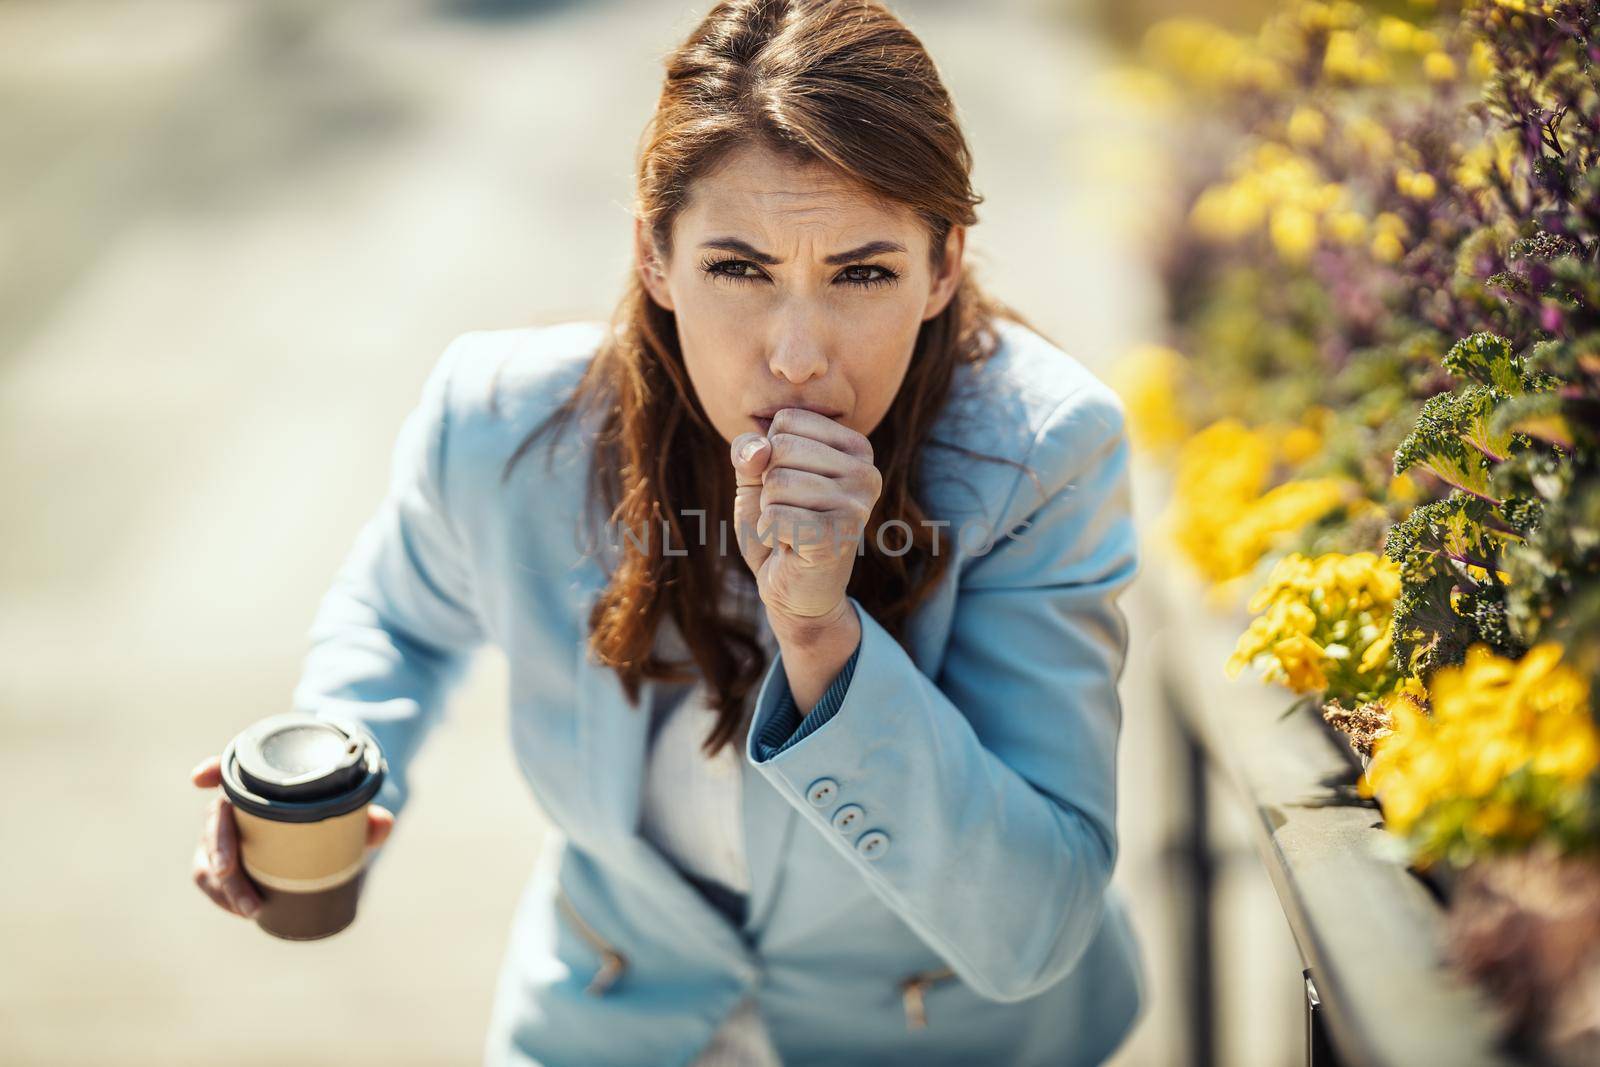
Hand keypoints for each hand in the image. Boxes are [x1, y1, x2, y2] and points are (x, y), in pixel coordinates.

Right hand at [188, 754, 393, 918]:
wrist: (322, 844)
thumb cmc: (331, 821)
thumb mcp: (352, 820)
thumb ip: (367, 820)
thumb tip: (384, 823)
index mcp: (261, 784)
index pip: (230, 769)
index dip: (213, 770)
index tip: (201, 777)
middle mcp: (236, 807)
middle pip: (214, 820)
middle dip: (217, 847)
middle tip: (230, 873)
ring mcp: (224, 836)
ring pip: (207, 858)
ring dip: (221, 885)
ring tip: (250, 909)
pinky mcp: (222, 864)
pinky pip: (212, 881)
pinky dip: (224, 898)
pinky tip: (243, 911)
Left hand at [729, 407, 882, 628]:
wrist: (796, 590)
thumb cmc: (781, 525)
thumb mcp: (758, 478)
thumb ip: (750, 451)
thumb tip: (756, 450)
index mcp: (857, 447)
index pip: (787, 420)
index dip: (770, 453)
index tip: (791, 483)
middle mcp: (866, 472)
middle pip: (780, 448)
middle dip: (768, 483)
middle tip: (790, 510)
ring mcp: (856, 505)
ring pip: (776, 483)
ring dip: (769, 510)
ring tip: (791, 528)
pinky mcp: (837, 537)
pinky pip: (774, 516)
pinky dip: (768, 533)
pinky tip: (789, 546)